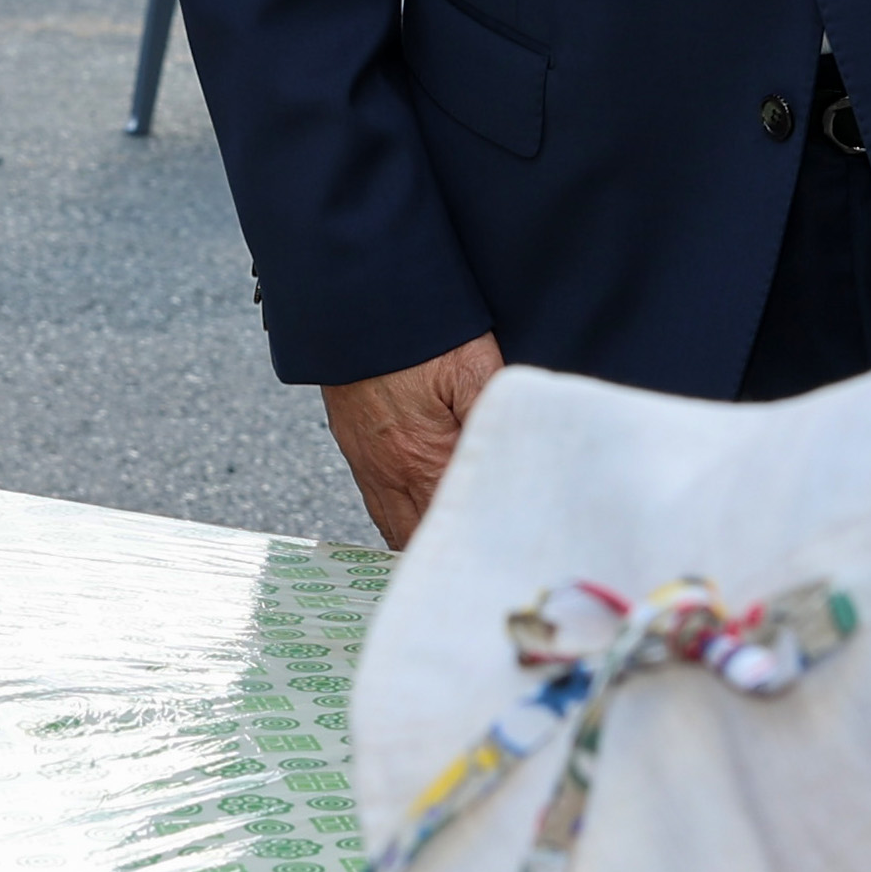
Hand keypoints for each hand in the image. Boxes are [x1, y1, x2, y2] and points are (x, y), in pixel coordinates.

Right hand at [320, 338, 500, 548]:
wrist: (353, 309)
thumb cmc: (415, 333)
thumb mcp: (472, 367)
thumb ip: (494, 418)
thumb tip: (517, 455)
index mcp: (425, 461)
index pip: (458, 523)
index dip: (484, 540)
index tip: (508, 551)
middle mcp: (392, 475)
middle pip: (424, 540)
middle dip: (454, 551)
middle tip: (488, 563)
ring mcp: (370, 467)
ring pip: (397, 531)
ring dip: (425, 543)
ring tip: (458, 552)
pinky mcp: (356, 452)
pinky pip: (380, 508)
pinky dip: (401, 524)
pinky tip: (420, 525)